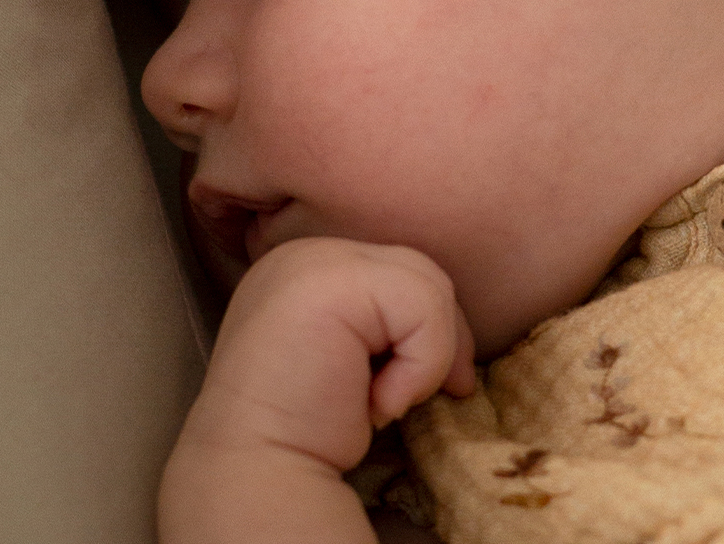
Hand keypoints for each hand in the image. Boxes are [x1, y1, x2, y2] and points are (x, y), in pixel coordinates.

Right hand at [160, 238, 473, 543]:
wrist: (261, 469)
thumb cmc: (311, 426)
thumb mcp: (360, 357)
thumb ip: (396, 324)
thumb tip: (463, 354)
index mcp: (306, 266)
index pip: (401, 273)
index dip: (426, 330)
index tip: (412, 388)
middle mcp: (304, 253)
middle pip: (420, 270)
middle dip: (439, 339)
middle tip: (413, 400)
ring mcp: (313, 261)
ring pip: (429, 286)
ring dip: (426, 358)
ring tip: (381, 400)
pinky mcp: (332, 282)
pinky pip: (424, 308)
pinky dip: (421, 366)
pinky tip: (375, 403)